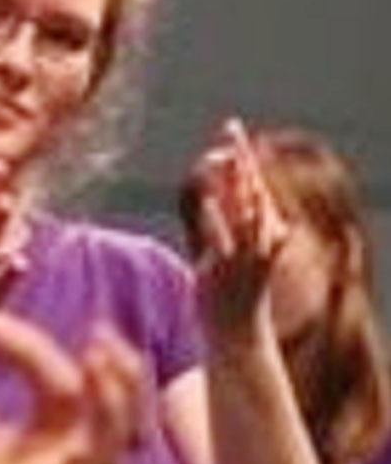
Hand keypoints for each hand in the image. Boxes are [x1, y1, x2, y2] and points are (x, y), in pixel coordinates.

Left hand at [0, 309, 145, 463]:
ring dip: (113, 409)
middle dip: (123, 379)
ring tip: (98, 361)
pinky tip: (70, 412)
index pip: (73, 393)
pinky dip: (83, 456)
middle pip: (116, 430)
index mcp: (37, 450)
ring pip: (109, 460)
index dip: (48, 350)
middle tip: (103, 335)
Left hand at [192, 118, 288, 343]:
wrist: (238, 336)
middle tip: (232, 127)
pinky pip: (221, 240)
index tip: (231, 130)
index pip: (252, 185)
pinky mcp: (224, 271)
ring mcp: (243, 255)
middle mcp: (257, 240)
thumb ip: (210, 223)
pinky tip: (208, 198)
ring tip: (222, 155)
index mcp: (262, 232)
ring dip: (232, 182)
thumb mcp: (220, 253)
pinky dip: (215, 218)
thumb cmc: (230, 294)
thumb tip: (201, 196)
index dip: (241, 157)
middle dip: (241, 157)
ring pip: (241, 211)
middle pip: (249, 189)